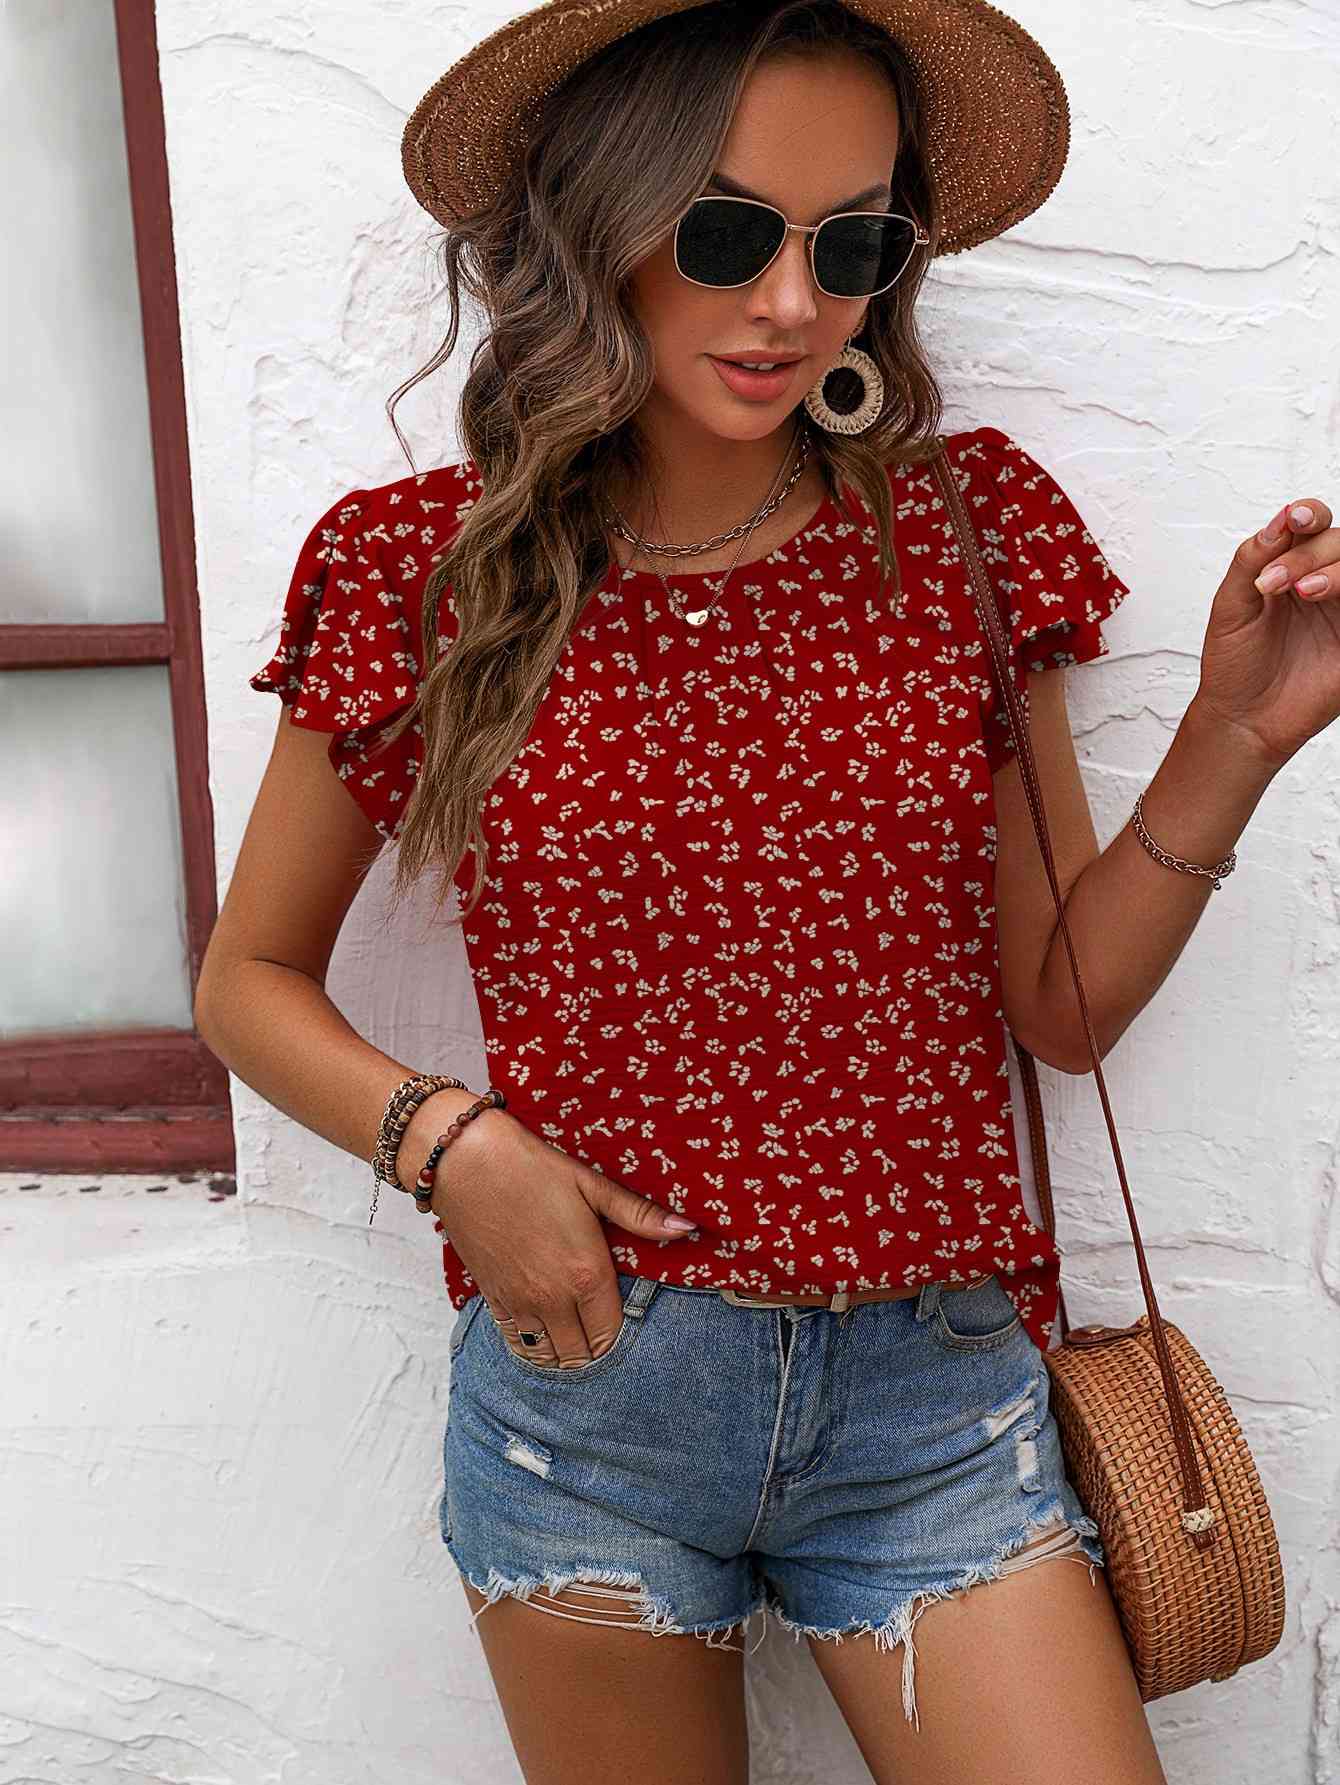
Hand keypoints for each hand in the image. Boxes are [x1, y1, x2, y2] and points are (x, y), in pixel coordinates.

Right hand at [421, 1105, 698, 1368]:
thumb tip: (689, 1228)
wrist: (465, 1161)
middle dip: (596, 1349)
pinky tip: (543, 1335)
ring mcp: (520, 1303)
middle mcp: (553, 1299)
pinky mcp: (493, 1298)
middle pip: (582, 1355)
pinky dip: (533, 1348)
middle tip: (602, 1330)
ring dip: (565, 1354)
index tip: (624, 1320)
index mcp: (586, 1274)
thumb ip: (640, 1215)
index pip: (612, 1334)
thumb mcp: (592, 1186)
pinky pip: (517, 1344)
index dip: (621, 1333)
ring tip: (576, 1336)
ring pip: (549, 1357)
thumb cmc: (532, 1168)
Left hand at [1194, 497, 1339, 771]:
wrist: (1242, 719)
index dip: (1309, 514)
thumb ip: (1252, 560)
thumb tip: (1279, 521)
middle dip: (1310, 553)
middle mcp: (1324, 584)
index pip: (1313, 525)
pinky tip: (1324, 596)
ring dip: (1338, 570)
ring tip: (1304, 592)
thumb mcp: (1230, 607)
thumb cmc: (1234, 665)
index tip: (1295, 519)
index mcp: (1292, 568)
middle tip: (1274, 582)